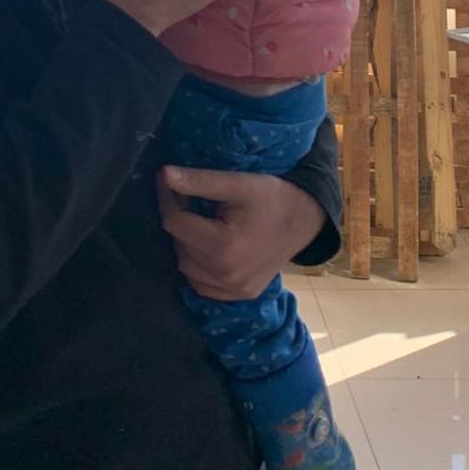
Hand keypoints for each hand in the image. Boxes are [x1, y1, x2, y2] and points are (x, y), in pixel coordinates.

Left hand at [157, 166, 324, 300]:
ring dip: (186, 245)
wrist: (304, 220)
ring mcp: (234, 290)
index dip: (167, 199)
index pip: (175, 223)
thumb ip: (199, 180)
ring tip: (199, 223)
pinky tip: (208, 248)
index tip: (167, 182)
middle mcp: (226, 275)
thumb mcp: (237, 183)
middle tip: (186, 200)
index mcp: (224, 246)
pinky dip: (198, 267)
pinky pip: (202, 285)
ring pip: (187, 268)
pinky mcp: (240, 295)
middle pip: (179, 246)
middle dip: (179, 221)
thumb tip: (164, 174)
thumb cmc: (272, 197)